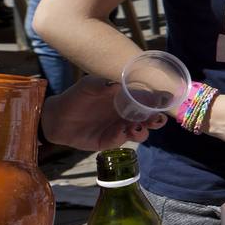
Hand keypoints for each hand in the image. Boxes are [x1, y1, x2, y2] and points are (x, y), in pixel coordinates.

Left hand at [41, 77, 165, 150]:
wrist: (57, 117)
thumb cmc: (76, 97)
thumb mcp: (89, 85)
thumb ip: (103, 84)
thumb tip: (118, 83)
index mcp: (127, 99)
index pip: (149, 100)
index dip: (160, 100)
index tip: (167, 100)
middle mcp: (128, 114)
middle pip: (151, 118)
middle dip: (158, 119)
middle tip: (155, 119)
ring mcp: (120, 128)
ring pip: (141, 132)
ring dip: (143, 131)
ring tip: (137, 128)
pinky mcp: (110, 141)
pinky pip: (122, 140)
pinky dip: (123, 137)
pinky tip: (118, 132)